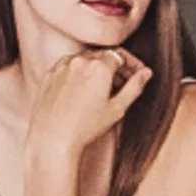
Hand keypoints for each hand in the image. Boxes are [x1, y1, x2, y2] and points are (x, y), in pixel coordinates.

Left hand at [28, 47, 150, 162]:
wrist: (53, 139)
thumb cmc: (86, 127)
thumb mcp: (118, 109)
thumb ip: (134, 87)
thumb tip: (146, 73)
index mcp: (99, 67)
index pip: (120, 56)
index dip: (131, 64)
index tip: (136, 73)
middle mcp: (79, 61)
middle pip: (102, 56)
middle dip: (115, 66)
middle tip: (124, 82)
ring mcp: (62, 67)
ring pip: (84, 59)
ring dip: (97, 68)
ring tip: (103, 88)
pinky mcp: (49, 75)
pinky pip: (68, 66)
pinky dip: (78, 72)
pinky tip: (83, 90)